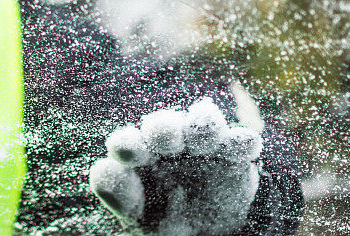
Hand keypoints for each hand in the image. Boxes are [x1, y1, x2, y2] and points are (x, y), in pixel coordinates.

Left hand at [89, 97, 261, 234]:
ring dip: (203, 126)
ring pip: (202, 123)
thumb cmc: (163, 219)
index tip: (125, 152)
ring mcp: (201, 144)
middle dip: (164, 128)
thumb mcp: (140, 216)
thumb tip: (103, 169)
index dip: (126, 145)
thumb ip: (120, 195)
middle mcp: (167, 142)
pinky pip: (240, 143)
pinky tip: (246, 145)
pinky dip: (243, 142)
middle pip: (163, 126)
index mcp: (137, 155)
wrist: (209, 232)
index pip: (127, 143)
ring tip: (204, 138)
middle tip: (166, 137)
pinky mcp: (233, 153)